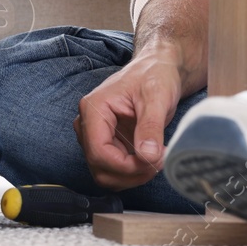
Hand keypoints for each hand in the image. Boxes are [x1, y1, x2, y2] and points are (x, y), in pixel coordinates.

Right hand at [74, 51, 184, 189]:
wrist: (158, 69)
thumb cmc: (155, 76)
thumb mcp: (157, 98)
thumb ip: (151, 127)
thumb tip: (148, 156)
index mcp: (94, 108)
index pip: (98, 152)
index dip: (125, 166)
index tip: (153, 163)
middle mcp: (88, 123)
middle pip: (99, 167)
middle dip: (130, 173)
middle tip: (158, 162)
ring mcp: (96, 135)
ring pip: (105, 173)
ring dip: (131, 176)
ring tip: (156, 160)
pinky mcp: (107, 143)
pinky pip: (113, 169)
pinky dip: (132, 172)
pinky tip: (150, 159)